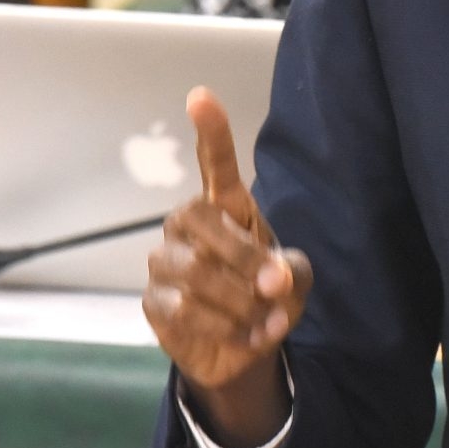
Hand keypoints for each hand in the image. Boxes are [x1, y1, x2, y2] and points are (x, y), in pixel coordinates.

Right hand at [143, 86, 312, 446]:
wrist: (244, 350)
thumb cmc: (268, 300)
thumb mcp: (295, 282)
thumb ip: (292, 272)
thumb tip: (272, 278)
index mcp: (227, 209)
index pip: (214, 164)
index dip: (210, 132)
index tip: (200, 97)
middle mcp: (187, 225)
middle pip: (202, 221)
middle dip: (245, 257)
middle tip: (275, 289)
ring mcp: (164, 261)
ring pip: (195, 272)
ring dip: (240, 303)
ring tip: (261, 321)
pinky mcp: (153, 301)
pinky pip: (184, 309)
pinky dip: (224, 327)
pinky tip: (242, 336)